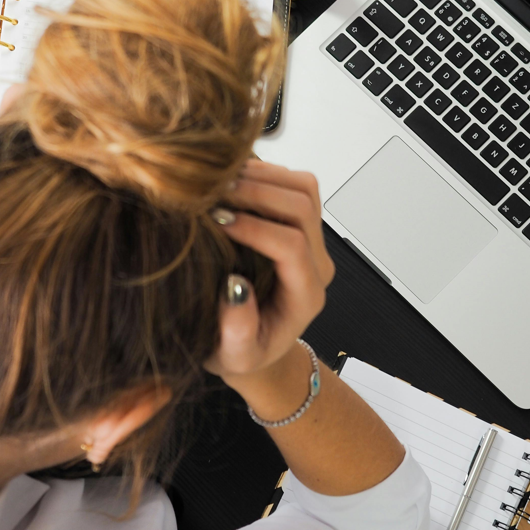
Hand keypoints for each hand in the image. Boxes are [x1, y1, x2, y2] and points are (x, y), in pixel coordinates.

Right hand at [205, 160, 334, 383]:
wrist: (255, 344)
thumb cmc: (242, 352)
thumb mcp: (233, 356)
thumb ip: (238, 331)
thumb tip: (234, 288)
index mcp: (305, 295)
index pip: (292, 246)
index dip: (255, 228)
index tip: (217, 222)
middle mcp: (316, 263)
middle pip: (302, 207)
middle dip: (257, 193)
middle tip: (213, 194)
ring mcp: (312, 240)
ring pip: (303, 188)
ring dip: (262, 177)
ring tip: (220, 182)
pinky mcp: (300, 223)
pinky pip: (293, 184)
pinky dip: (263, 173)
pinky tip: (229, 180)